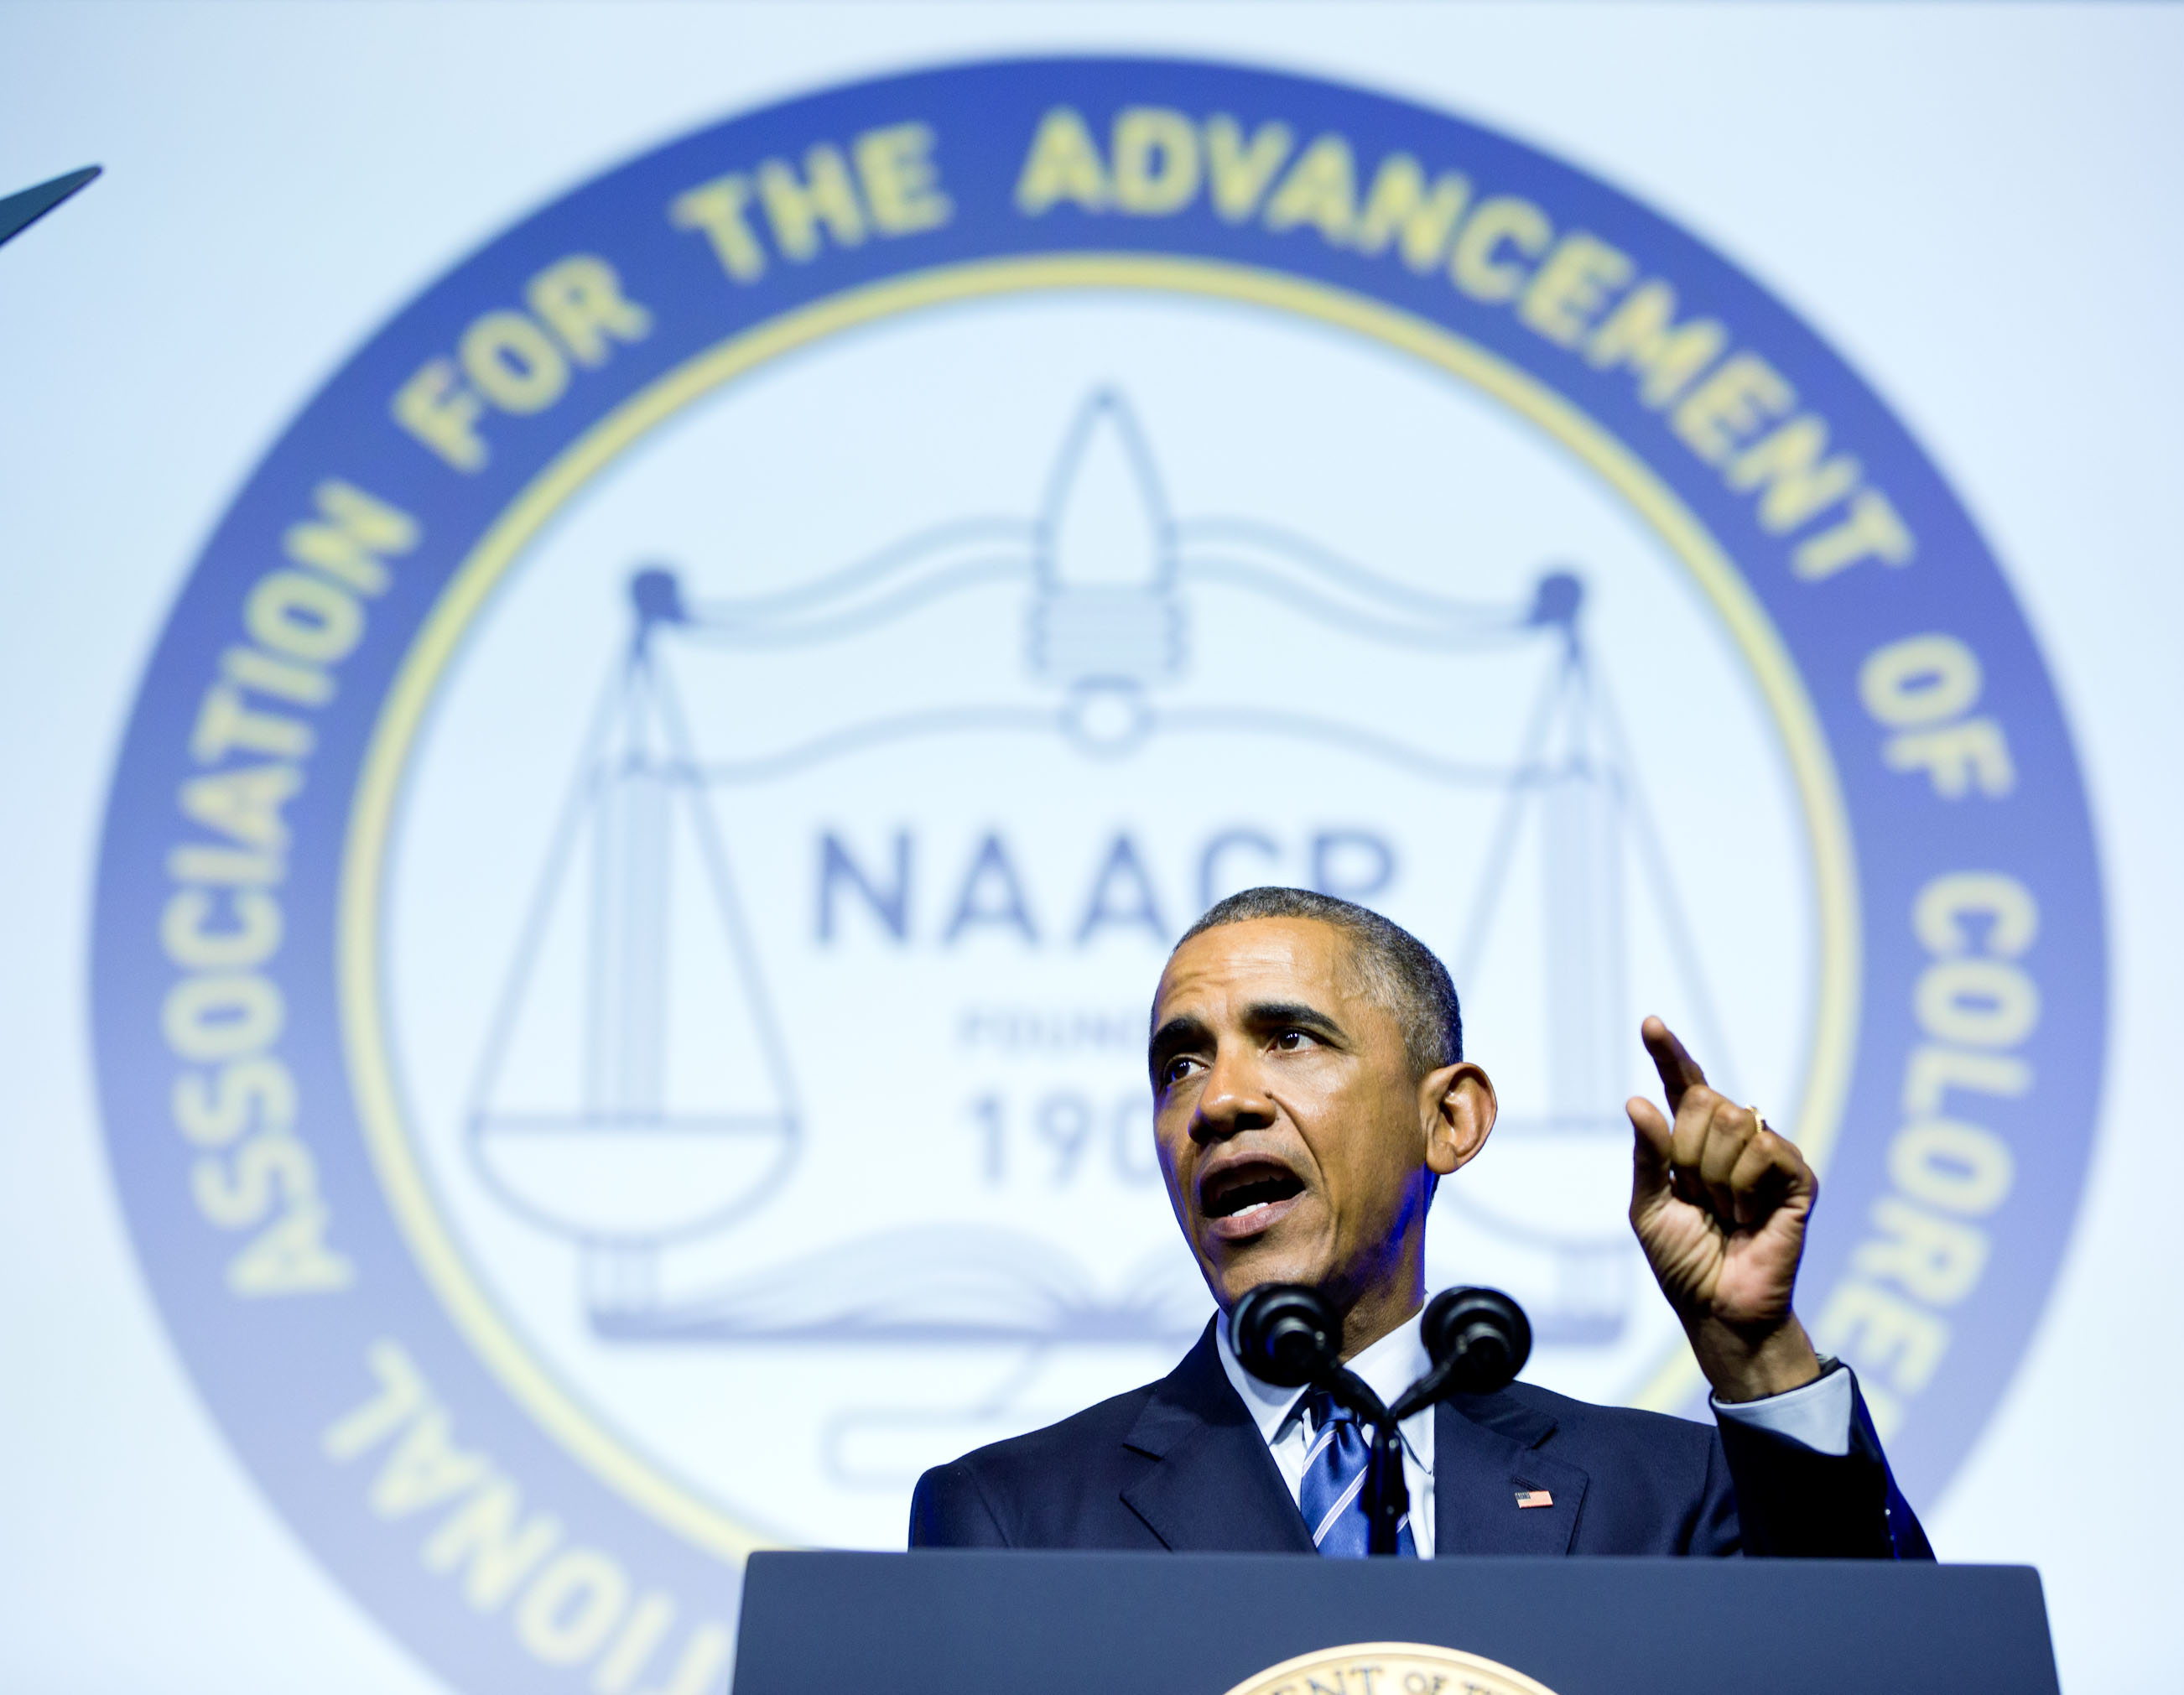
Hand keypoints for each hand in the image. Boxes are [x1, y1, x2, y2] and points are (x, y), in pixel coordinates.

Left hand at [1626, 1016, 1821, 1402]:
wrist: (1718, 1309)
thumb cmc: (1683, 1262)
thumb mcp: (1649, 1206)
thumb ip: (1648, 1155)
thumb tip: (1638, 1101)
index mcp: (1695, 1142)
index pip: (1685, 1086)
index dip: (1669, 1054)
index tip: (1650, 1023)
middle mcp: (1735, 1140)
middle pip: (1705, 1101)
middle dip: (1687, 1152)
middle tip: (1697, 1198)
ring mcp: (1769, 1156)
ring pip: (1734, 1121)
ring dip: (1715, 1175)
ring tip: (1725, 1213)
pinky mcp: (1798, 1178)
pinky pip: (1765, 1148)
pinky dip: (1744, 1185)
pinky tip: (1747, 1217)